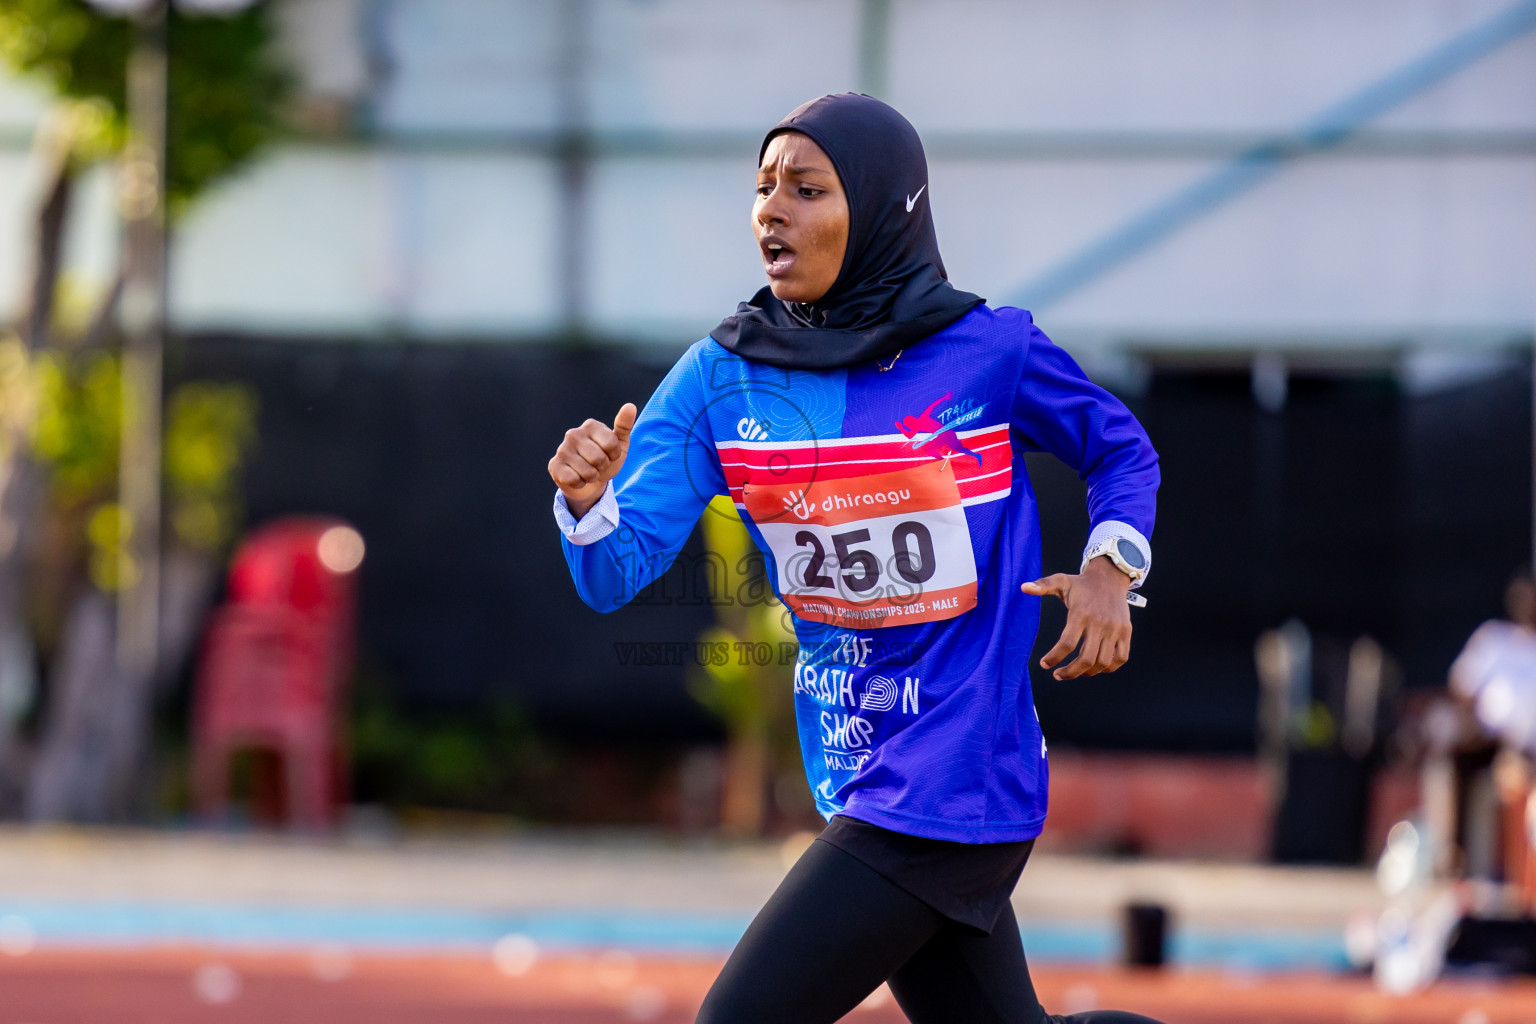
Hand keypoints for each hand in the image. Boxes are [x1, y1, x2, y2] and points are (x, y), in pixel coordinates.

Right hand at [548, 403, 636, 519]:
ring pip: (587, 472)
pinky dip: (580, 483)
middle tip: (598, 465)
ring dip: (592, 477)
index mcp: (590, 425)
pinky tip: (577, 477)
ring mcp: (562, 449)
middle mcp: (573, 434)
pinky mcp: (554, 465)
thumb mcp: (620, 444)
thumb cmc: (606, 459)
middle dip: (602, 467)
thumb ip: (624, 425)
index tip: (610, 454)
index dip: (614, 455)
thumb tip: (630, 406)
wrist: (590, 481)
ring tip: (588, 471)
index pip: (611, 443)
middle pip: (599, 459)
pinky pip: (574, 480)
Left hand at [1021, 556, 1133, 680]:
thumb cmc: (1081, 583)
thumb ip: (1042, 585)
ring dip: (1088, 673)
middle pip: (1086, 659)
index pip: (1066, 644)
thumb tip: (1023, 587)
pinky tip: (1096, 668)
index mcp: (1080, 613)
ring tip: (1075, 672)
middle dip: (1070, 672)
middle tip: (1058, 675)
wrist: (1110, 577)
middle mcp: (1100, 623)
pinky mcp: (1126, 632)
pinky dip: (1109, 668)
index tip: (1044, 664)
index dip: (1054, 658)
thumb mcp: (1060, 580)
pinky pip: (1121, 658)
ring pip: (1103, 662)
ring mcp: (1115, 629)